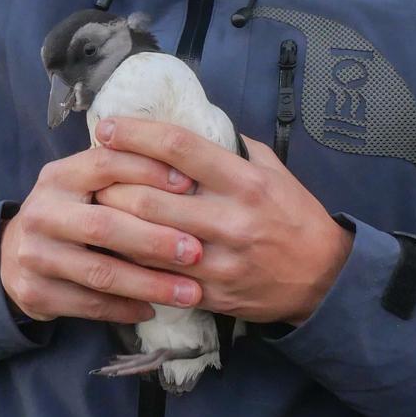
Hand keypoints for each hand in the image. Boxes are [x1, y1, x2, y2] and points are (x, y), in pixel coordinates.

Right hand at [0, 147, 207, 324]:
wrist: (15, 254)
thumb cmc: (72, 212)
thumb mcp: (86, 185)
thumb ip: (123, 175)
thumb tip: (189, 171)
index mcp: (58, 176)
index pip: (105, 164)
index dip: (148, 171)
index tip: (190, 184)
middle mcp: (41, 212)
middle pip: (103, 225)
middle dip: (154, 239)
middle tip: (196, 251)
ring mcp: (35, 255)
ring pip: (100, 273)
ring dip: (150, 284)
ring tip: (190, 293)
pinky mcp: (35, 293)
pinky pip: (90, 305)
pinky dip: (126, 308)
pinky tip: (155, 309)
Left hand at [91, 118, 353, 326]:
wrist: (323, 277)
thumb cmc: (294, 215)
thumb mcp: (273, 170)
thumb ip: (232, 147)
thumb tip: (190, 122)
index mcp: (244, 181)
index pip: (179, 148)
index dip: (136, 134)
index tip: (107, 128)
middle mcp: (230, 219)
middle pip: (150, 199)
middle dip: (111, 184)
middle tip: (91, 173)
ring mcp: (219, 261)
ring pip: (146, 242)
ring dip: (113, 225)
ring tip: (93, 209)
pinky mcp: (211, 294)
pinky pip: (158, 279)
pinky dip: (130, 263)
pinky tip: (113, 250)